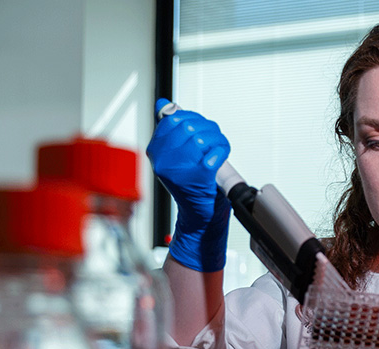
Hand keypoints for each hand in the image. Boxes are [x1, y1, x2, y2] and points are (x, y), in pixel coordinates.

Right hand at [147, 98, 231, 271]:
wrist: (198, 215)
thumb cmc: (189, 185)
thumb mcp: (174, 156)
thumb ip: (170, 129)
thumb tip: (164, 103)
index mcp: (155, 151)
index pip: (173, 118)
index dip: (192, 118)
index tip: (200, 128)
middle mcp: (163, 159)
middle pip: (189, 125)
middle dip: (208, 128)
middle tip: (214, 139)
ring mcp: (179, 168)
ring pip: (202, 137)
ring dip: (217, 140)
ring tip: (217, 150)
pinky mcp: (197, 176)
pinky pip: (214, 151)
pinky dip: (222, 151)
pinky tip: (220, 158)